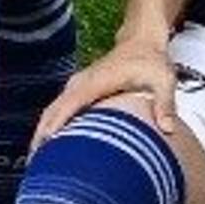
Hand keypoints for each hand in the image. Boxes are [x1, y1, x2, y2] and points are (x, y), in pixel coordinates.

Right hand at [34, 34, 173, 148]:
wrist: (141, 41)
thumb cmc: (151, 62)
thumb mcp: (164, 80)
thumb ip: (165, 104)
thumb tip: (168, 130)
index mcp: (97, 81)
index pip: (70, 103)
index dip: (56, 123)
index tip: (44, 142)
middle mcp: (81, 83)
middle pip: (54, 109)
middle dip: (42, 133)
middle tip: (36, 162)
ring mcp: (77, 85)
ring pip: (54, 109)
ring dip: (44, 130)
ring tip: (38, 158)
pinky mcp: (78, 90)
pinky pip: (59, 108)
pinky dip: (52, 123)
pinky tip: (51, 142)